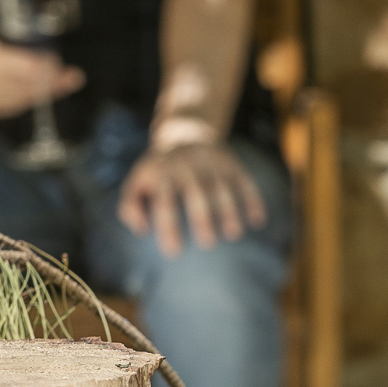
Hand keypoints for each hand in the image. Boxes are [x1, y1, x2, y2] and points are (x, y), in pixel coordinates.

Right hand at [0, 29, 84, 119]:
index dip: (47, 66)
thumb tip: (32, 48)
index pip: (28, 66)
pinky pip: (10, 106)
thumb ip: (3, 42)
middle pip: (30, 84)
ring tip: (64, 85)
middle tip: (72, 76)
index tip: (57, 60)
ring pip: (23, 98)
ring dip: (44, 92)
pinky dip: (26, 100)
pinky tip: (36, 96)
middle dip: (53, 81)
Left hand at [117, 140, 266, 258]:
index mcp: (162, 174)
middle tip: (207, 244)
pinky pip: (244, 181)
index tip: (174, 253)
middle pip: (196, 194)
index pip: (164, 202)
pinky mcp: (231, 163)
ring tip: (233, 235)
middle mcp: (187, 167)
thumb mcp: (137, 182)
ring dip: (229, 211)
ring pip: (222, 188)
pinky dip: (253, 199)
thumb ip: (129, 206)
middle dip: (202, 218)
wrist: (186, 133)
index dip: (169, 227)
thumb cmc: (158, 171)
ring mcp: (211, 163)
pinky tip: (257, 221)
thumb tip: (141, 230)